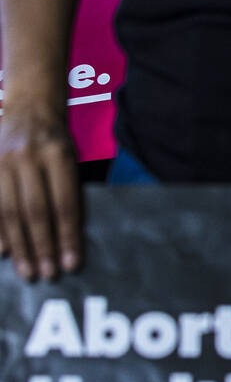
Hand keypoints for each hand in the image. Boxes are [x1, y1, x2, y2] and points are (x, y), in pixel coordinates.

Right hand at [0, 108, 81, 279]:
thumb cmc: (56, 140)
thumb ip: (68, 191)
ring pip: (9, 212)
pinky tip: (3, 252)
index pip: (65, 204)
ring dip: (19, 246)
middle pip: (35, 211)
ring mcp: (2, 161)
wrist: (27, 106)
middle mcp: (28, 158)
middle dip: (42, 247)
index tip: (72, 263)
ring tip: (27, 272)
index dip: (68, 236)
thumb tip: (69, 238)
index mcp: (58, 155)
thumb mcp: (71, 158)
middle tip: (48, 275)